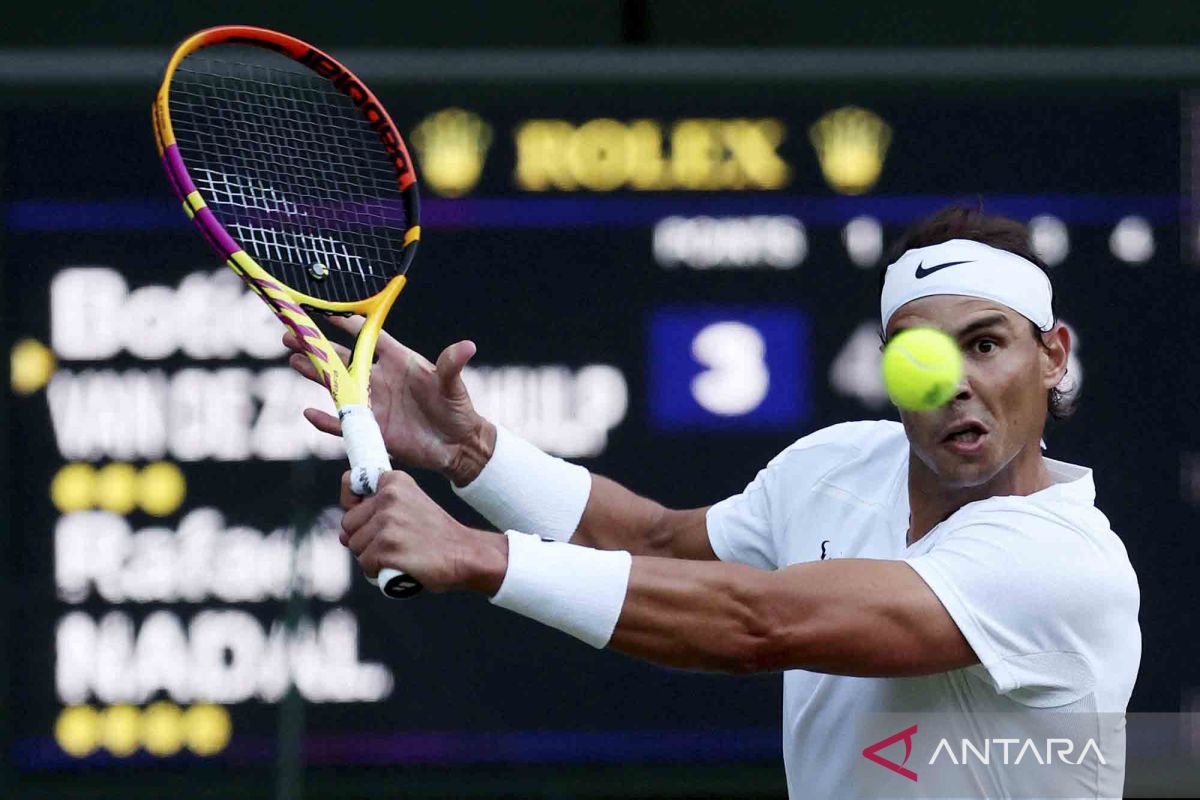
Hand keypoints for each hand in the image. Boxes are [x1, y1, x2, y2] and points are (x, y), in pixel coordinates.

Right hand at [285, 315, 494, 483]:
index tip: (325, 313)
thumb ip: (452, 364)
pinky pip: (342, 423)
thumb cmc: (456, 408)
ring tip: (293, 360)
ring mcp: (373, 402)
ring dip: (314, 374)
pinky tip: (309, 413)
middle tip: (292, 334)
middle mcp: (379, 378)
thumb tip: (467, 346)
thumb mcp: (452, 384)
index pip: (368, 337)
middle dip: (317, 346)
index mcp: (397, 360)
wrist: (456, 444)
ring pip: (336, 386)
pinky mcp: (371, 427)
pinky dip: (326, 420)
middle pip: (342, 358)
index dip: (347, 323)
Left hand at [339, 471, 507, 593]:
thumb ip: (375, 514)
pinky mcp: (387, 548)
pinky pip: (365, 564)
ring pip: (355, 546)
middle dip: (364, 537)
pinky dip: (378, 571)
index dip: (352, 504)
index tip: (364, 515)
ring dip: (372, 557)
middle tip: (394, 542)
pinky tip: (399, 566)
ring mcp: (387, 523)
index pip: (351, 483)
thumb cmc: (437, 535)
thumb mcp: (410, 508)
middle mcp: (389, 497)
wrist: (466, 554)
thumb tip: (341, 536)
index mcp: (395, 481)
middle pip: (348, 523)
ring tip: (400, 553)